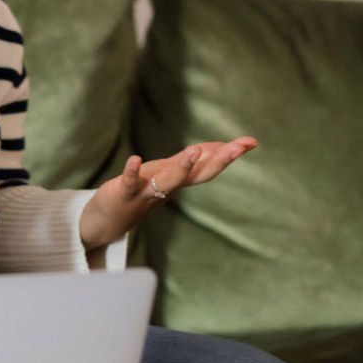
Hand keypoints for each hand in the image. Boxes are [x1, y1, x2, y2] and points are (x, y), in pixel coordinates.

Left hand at [78, 136, 258, 250]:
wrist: (109, 221)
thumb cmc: (143, 192)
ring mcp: (146, 191)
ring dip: (182, 167)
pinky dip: (131, 171)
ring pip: (168, 180)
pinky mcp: (123, 192)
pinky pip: (128, 182)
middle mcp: (168, 187)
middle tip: (239, 147)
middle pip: (197, 175)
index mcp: (180, 180)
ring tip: (194, 150)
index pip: (209, 166)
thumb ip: (194, 162)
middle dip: (219, 161)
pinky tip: (134, 158)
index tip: (252, 142)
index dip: (229, 154)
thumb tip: (219, 146)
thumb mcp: (171, 174)